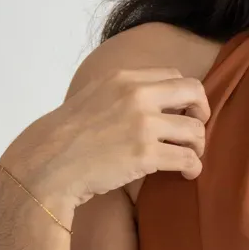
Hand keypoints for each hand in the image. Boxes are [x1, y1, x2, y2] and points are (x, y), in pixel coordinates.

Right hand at [0, 67, 210, 211]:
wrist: (46, 165)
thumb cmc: (65, 138)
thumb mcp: (92, 97)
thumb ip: (120, 94)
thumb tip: (149, 103)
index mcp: (123, 78)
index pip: (173, 75)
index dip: (184, 95)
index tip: (182, 112)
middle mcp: (136, 95)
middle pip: (193, 92)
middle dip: (202, 111)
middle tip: (195, 131)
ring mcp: (142, 124)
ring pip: (195, 129)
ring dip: (198, 145)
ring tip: (190, 157)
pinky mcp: (145, 154)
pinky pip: (187, 158)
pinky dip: (193, 167)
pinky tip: (187, 173)